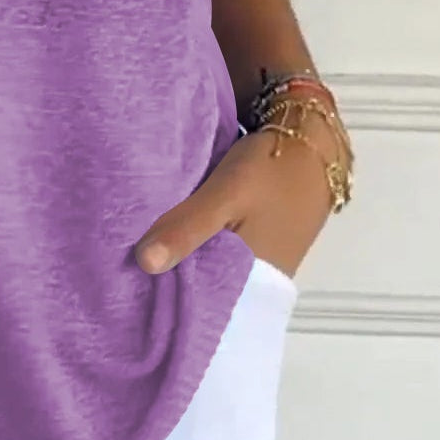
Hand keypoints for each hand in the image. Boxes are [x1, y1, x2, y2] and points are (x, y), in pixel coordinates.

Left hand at [133, 116, 339, 280]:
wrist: (313, 136)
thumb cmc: (271, 167)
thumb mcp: (225, 193)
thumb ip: (187, 228)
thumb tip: (143, 265)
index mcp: (256, 277)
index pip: (205, 304)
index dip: (169, 299)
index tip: (130, 293)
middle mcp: (263, 275)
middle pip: (209, 285)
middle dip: (173, 279)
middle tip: (126, 273)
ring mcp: (264, 256)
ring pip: (215, 266)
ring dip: (186, 260)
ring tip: (137, 258)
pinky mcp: (262, 236)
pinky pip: (224, 250)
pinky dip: (201, 245)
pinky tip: (172, 236)